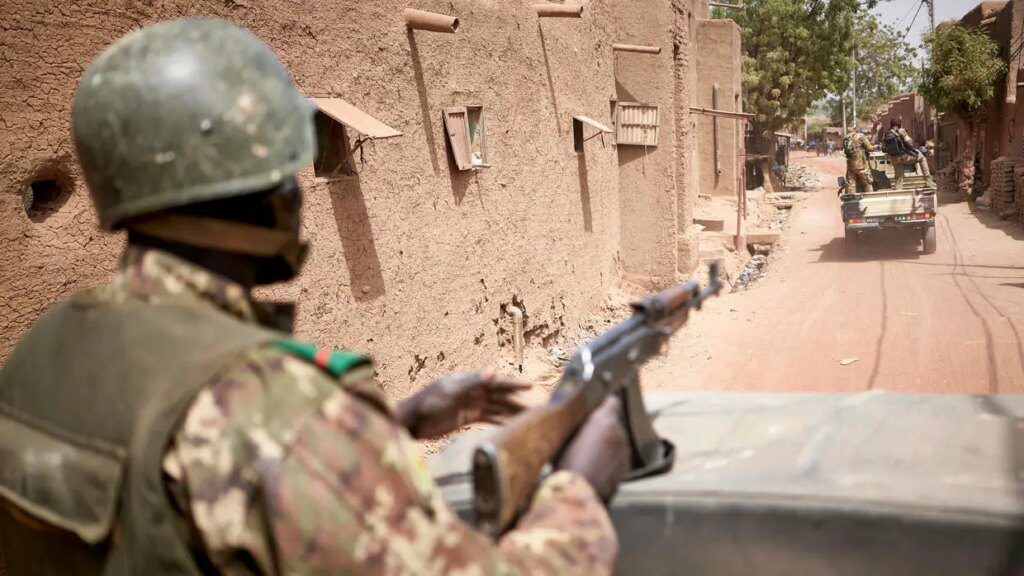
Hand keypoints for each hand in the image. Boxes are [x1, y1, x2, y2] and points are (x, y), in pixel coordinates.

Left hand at [398, 369, 530, 438]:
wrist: (412, 422)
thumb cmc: (427, 403)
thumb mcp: (450, 391)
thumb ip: (472, 382)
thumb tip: (493, 369)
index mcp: (470, 381)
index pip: (497, 382)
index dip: (515, 384)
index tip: (532, 386)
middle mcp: (474, 390)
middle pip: (501, 396)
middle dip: (519, 401)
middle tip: (538, 408)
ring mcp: (472, 404)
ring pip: (498, 408)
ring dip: (513, 412)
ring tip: (531, 419)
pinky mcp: (468, 417)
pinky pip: (490, 418)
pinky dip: (502, 421)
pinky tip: (514, 426)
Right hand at [556, 397, 628, 500]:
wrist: (577, 492)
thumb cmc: (567, 462)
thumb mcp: (564, 436)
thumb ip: (575, 422)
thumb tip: (574, 415)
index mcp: (606, 421)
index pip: (612, 402)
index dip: (603, 404)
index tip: (592, 409)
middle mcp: (620, 434)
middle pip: (612, 423)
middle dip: (600, 427)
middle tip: (582, 435)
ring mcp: (624, 452)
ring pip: (615, 440)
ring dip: (605, 443)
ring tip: (586, 453)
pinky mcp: (624, 468)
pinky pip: (617, 456)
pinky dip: (608, 458)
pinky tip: (593, 466)